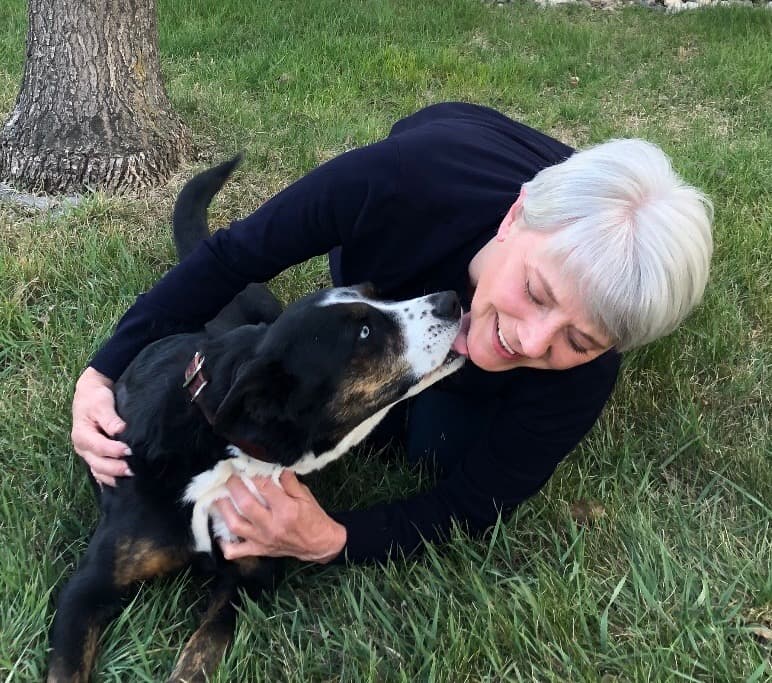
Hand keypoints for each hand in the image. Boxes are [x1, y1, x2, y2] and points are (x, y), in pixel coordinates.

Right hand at [71, 367, 132, 485]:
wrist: (90, 394)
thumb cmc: (96, 398)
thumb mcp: (101, 404)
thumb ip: (110, 419)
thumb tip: (120, 430)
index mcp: (81, 435)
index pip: (98, 447)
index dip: (113, 451)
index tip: (130, 451)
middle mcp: (82, 448)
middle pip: (98, 464)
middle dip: (116, 469)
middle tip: (134, 470)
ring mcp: (88, 454)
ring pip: (99, 471)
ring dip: (114, 477)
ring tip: (132, 478)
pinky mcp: (94, 456)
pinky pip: (100, 472)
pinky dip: (110, 479)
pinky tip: (123, 484)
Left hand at [215, 470, 346, 563]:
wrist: (319, 544)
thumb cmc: (313, 517)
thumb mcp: (305, 495)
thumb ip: (289, 481)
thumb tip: (273, 467)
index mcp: (287, 510)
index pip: (265, 488)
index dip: (253, 474)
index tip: (246, 465)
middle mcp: (272, 526)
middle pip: (245, 505)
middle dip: (234, 487)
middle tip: (229, 477)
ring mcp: (262, 540)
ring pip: (235, 525)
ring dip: (223, 509)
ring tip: (218, 496)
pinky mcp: (258, 550)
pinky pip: (235, 550)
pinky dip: (224, 542)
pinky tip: (220, 530)